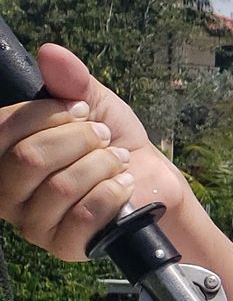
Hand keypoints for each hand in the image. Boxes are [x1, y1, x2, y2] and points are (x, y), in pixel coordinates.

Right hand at [0, 44, 186, 259]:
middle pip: (28, 159)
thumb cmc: (111, 141)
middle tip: (101, 137)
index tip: (80, 110)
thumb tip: (50, 53)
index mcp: (4, 155)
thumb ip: (70, 80)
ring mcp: (32, 224)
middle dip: (78, 139)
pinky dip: (111, 193)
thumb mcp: (92, 103)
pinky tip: (123, 185)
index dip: (44, 114)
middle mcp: (8, 192)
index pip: (0, 130)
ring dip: (100, 165)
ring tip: (116, 160)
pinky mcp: (63, 247)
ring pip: (59, 188)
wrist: (149, 180)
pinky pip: (82, 216)